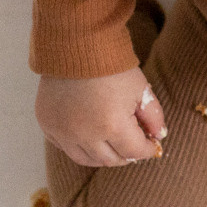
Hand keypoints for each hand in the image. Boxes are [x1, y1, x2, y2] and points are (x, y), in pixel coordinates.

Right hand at [37, 68, 166, 167]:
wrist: (77, 46)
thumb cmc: (113, 67)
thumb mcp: (141, 90)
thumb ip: (154, 117)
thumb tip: (158, 137)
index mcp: (112, 126)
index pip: (134, 152)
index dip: (147, 150)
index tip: (153, 146)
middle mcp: (84, 134)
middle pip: (110, 160)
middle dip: (127, 155)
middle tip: (133, 147)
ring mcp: (62, 131)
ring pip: (86, 159)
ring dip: (102, 156)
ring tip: (113, 146)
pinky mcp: (47, 124)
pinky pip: (64, 146)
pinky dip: (78, 146)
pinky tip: (89, 137)